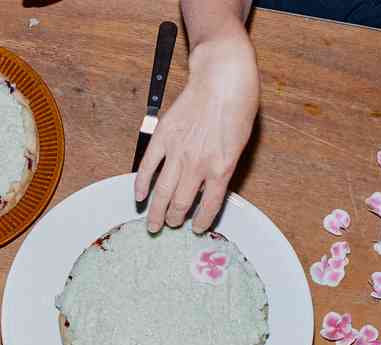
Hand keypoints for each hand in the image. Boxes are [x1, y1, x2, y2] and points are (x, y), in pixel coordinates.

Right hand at [134, 29, 258, 232]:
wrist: (222, 78)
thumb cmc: (238, 107)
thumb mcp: (240, 143)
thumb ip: (224, 167)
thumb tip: (208, 187)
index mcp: (222, 168)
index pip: (210, 206)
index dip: (202, 222)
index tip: (195, 228)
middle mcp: (198, 165)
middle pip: (181, 203)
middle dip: (175, 219)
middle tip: (170, 225)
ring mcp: (178, 152)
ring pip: (162, 192)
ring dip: (156, 212)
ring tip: (153, 224)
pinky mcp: (162, 138)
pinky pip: (147, 167)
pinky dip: (141, 185)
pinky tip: (140, 197)